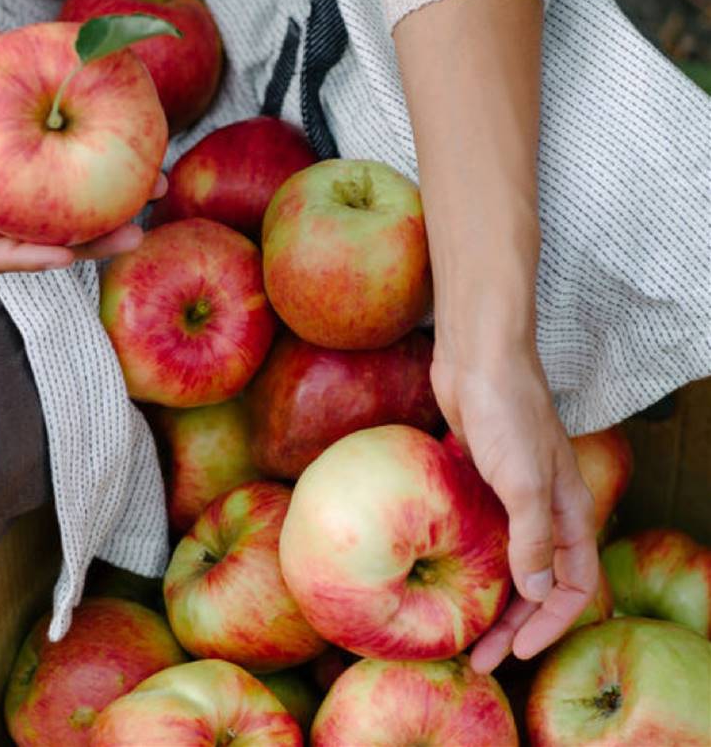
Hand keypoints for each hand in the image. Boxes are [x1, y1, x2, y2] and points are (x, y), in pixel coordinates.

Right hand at [0, 0, 162, 271]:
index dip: (30, 261)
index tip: (67, 257)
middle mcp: (0, 190)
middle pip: (51, 233)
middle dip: (96, 241)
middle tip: (136, 234)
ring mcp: (28, 162)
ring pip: (76, 195)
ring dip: (119, 200)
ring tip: (158, 191)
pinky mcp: (50, 128)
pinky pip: (85, 148)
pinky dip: (115, 150)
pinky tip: (149, 145)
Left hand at [431, 346, 598, 673]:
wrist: (478, 357)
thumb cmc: (508, 411)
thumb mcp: (524, 479)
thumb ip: (533, 537)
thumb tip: (536, 592)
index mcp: (568, 511)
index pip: (573, 584)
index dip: (549, 624)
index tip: (514, 650)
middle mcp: (544, 506)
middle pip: (536, 579)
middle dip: (511, 621)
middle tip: (475, 656)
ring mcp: (510, 491)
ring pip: (506, 557)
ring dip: (488, 593)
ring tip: (457, 625)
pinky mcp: (479, 476)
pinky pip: (479, 529)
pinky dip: (468, 556)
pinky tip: (439, 571)